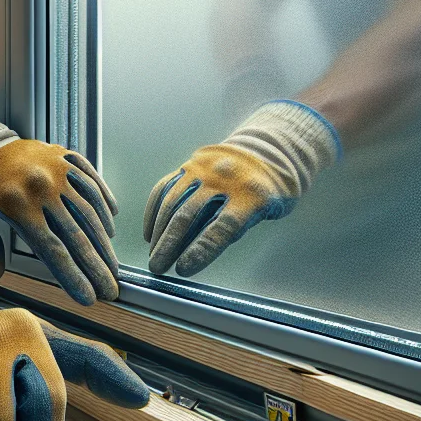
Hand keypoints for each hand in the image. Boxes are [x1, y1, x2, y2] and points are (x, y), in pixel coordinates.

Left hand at [0, 92, 120, 304]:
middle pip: (77, 235)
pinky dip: (103, 202)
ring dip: (104, 241)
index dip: (73, 277)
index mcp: (17, 207)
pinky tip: (110, 225)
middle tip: (111, 289)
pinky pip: (91, 180)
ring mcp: (56, 170)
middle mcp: (42, 188)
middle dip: (97, 267)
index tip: (88, 297)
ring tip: (112, 264)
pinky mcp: (63, 156)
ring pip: (89, 210)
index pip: (53, 250)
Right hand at [144, 100, 340, 276]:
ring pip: (172, 202)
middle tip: (158, 267)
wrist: (267, 150)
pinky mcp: (189, 165)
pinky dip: (154, 212)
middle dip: (169, 245)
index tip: (182, 270)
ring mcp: (203, 169)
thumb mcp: (266, 212)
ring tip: (154, 255)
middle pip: (189, 215)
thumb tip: (197, 251)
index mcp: (251, 195)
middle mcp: (223, 179)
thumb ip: (236, 229)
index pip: (222, 228)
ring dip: (159, 232)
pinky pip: (165, 188)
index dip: (200, 251)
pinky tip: (150, 232)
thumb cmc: (270, 190)